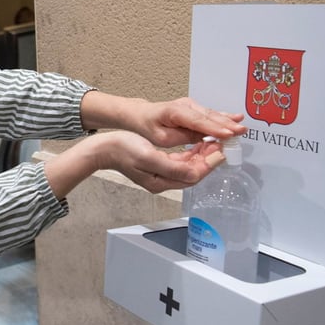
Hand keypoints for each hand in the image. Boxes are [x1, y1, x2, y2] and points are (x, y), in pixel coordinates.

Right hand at [94, 131, 224, 192]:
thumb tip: (196, 172)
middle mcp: (163, 181)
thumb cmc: (122, 150)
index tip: (220, 151)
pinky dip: (193, 153)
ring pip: (190, 166)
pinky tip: (198, 144)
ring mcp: (161, 174)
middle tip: (220, 143)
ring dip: (203, 155)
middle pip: (194, 172)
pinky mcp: (159, 165)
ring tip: (213, 141)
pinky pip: (182, 162)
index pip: (193, 176)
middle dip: (209, 158)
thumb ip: (174, 167)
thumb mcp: (149, 156)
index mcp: (161, 182)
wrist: (104, 148)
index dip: (209, 163)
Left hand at [132, 97, 245, 147]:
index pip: (197, 121)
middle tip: (241, 130)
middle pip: (208, 116)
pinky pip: (209, 114)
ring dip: (227, 120)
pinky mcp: (193, 109)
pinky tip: (235, 118)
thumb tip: (203, 138)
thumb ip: (183, 137)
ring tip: (241, 126)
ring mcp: (190, 105)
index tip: (228, 134)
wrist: (140, 115)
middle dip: (226, 123)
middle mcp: (184, 105)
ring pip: (211, 114)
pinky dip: (222, 117)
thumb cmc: (148, 126)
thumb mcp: (162, 138)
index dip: (214, 128)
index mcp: (174, 112)